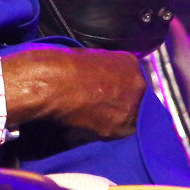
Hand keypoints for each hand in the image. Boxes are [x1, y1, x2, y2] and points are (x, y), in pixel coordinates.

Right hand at [2, 47, 145, 138]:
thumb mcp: (89, 57)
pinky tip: (88, 123)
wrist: (52, 82)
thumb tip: (103, 78)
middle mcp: (138, 85)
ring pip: (130, 118)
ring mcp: (131, 108)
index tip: (109, 91)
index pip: (134, 78)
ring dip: (115, 118)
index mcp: (130, 62)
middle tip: (102, 105)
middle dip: (122, 102)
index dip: (121, 87)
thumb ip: (104, 68)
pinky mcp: (120, 128)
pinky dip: (104, 130)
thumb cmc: (61, 64)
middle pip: (137, 98)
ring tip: (94, 116)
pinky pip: (116, 132)